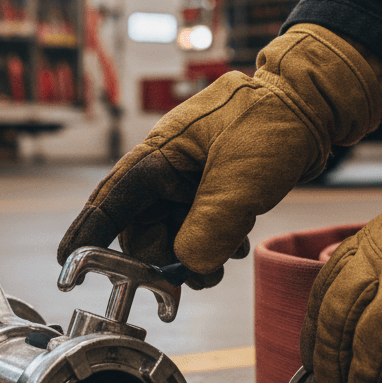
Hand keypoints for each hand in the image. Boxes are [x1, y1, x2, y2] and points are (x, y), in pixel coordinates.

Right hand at [58, 25, 381, 286]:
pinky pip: (197, 230)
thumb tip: (189, 267)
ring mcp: (188, 180)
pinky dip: (212, 245)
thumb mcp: (242, 180)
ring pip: (172, 235)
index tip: (67, 266)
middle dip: (163, 259)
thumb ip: (211, 227)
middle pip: (143, 230)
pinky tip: (236, 241)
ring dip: (194, 255)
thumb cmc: (273, 123)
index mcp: (159, 154)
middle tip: (192, 278)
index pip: (111, 200)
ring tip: (225, 256)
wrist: (313, 105)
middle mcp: (166, 169)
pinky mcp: (210, 190)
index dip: (87, 234)